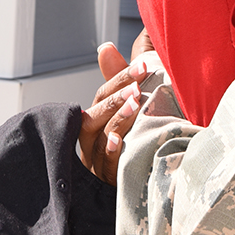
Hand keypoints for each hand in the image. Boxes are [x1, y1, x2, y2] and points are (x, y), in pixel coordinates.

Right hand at [78, 38, 157, 184]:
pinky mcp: (106, 181)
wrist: (142, 189)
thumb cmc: (130, 144)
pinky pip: (104, 166)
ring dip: (116, 119)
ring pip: (98, 138)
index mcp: (96, 121)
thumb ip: (117, 79)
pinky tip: (119, 141)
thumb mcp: (126, 110)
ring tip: (135, 104)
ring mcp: (96, 162)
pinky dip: (110, 153)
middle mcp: (91, 140)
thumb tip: (105, 46)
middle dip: (116, 97)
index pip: (102, 95)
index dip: (120, 78)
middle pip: (95, 114)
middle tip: (139, 83)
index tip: (143, 66)